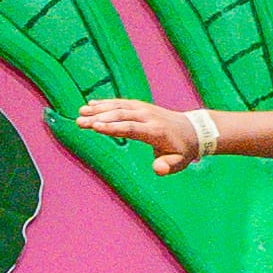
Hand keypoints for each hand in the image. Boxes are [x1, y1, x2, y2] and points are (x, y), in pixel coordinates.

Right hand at [74, 97, 213, 175]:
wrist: (193, 130)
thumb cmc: (183, 150)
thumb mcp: (180, 162)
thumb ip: (168, 166)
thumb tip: (158, 170)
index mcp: (155, 131)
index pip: (131, 128)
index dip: (113, 127)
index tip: (95, 127)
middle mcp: (148, 117)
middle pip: (121, 115)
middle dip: (99, 118)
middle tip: (79, 122)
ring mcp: (144, 109)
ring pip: (119, 106)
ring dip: (99, 109)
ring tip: (80, 113)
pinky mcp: (141, 106)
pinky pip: (121, 102)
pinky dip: (106, 103)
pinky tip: (91, 105)